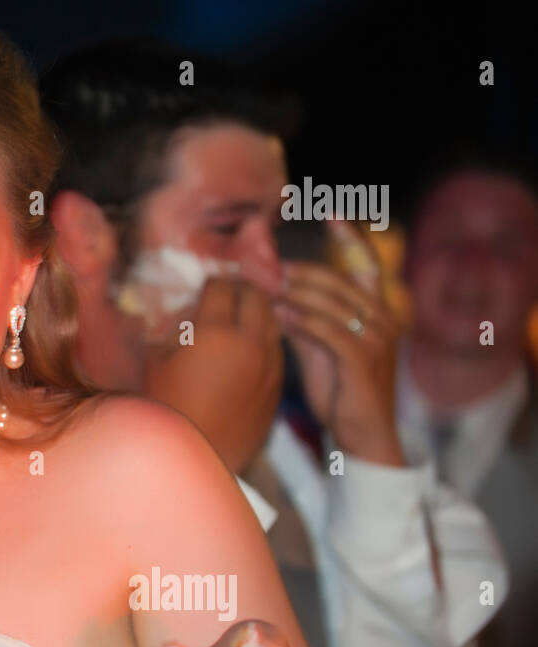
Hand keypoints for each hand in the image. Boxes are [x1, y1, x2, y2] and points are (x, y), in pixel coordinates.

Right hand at [142, 277, 283, 473]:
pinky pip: (276, 350)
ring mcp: (269, 366)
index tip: (204, 285)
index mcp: (216, 333)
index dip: (211, 282)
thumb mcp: (156, 361)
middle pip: (256, 297)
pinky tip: (246, 349)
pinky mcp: (277, 387)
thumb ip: (175, 329)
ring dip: (257, 313)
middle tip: (226, 293)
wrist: (195, 457)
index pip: (222, 287)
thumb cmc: (166, 409)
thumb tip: (186, 311)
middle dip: (241, 289)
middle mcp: (250, 343)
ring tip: (239, 317)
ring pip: (272, 321)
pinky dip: (263, 341)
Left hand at [274, 218, 404, 465]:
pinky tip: (279, 315)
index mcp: (376, 310)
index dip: (351, 237)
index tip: (333, 212)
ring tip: (263, 286)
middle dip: (297, 270)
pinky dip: (302, 320)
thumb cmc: (339, 389)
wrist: (363, 434)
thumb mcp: (319, 348)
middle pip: (337, 280)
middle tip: (263, 265)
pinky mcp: (363, 360)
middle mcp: (382, 318)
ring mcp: (376, 338)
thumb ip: (302, 319)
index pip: (367, 264)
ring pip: (331, 302)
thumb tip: (272, 295)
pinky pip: (329, 331)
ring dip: (294, 292)